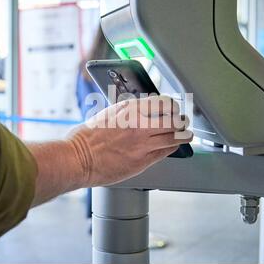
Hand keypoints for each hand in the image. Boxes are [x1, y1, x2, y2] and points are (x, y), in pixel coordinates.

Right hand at [69, 95, 192, 186]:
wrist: (77, 159)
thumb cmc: (86, 138)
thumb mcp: (108, 114)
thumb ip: (127, 111)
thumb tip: (143, 110)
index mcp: (129, 108)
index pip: (163, 102)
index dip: (172, 105)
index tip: (173, 107)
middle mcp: (138, 124)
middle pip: (174, 119)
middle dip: (181, 119)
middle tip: (183, 121)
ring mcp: (142, 143)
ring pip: (174, 137)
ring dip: (183, 135)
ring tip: (186, 135)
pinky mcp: (142, 161)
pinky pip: (165, 152)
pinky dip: (172, 148)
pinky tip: (173, 146)